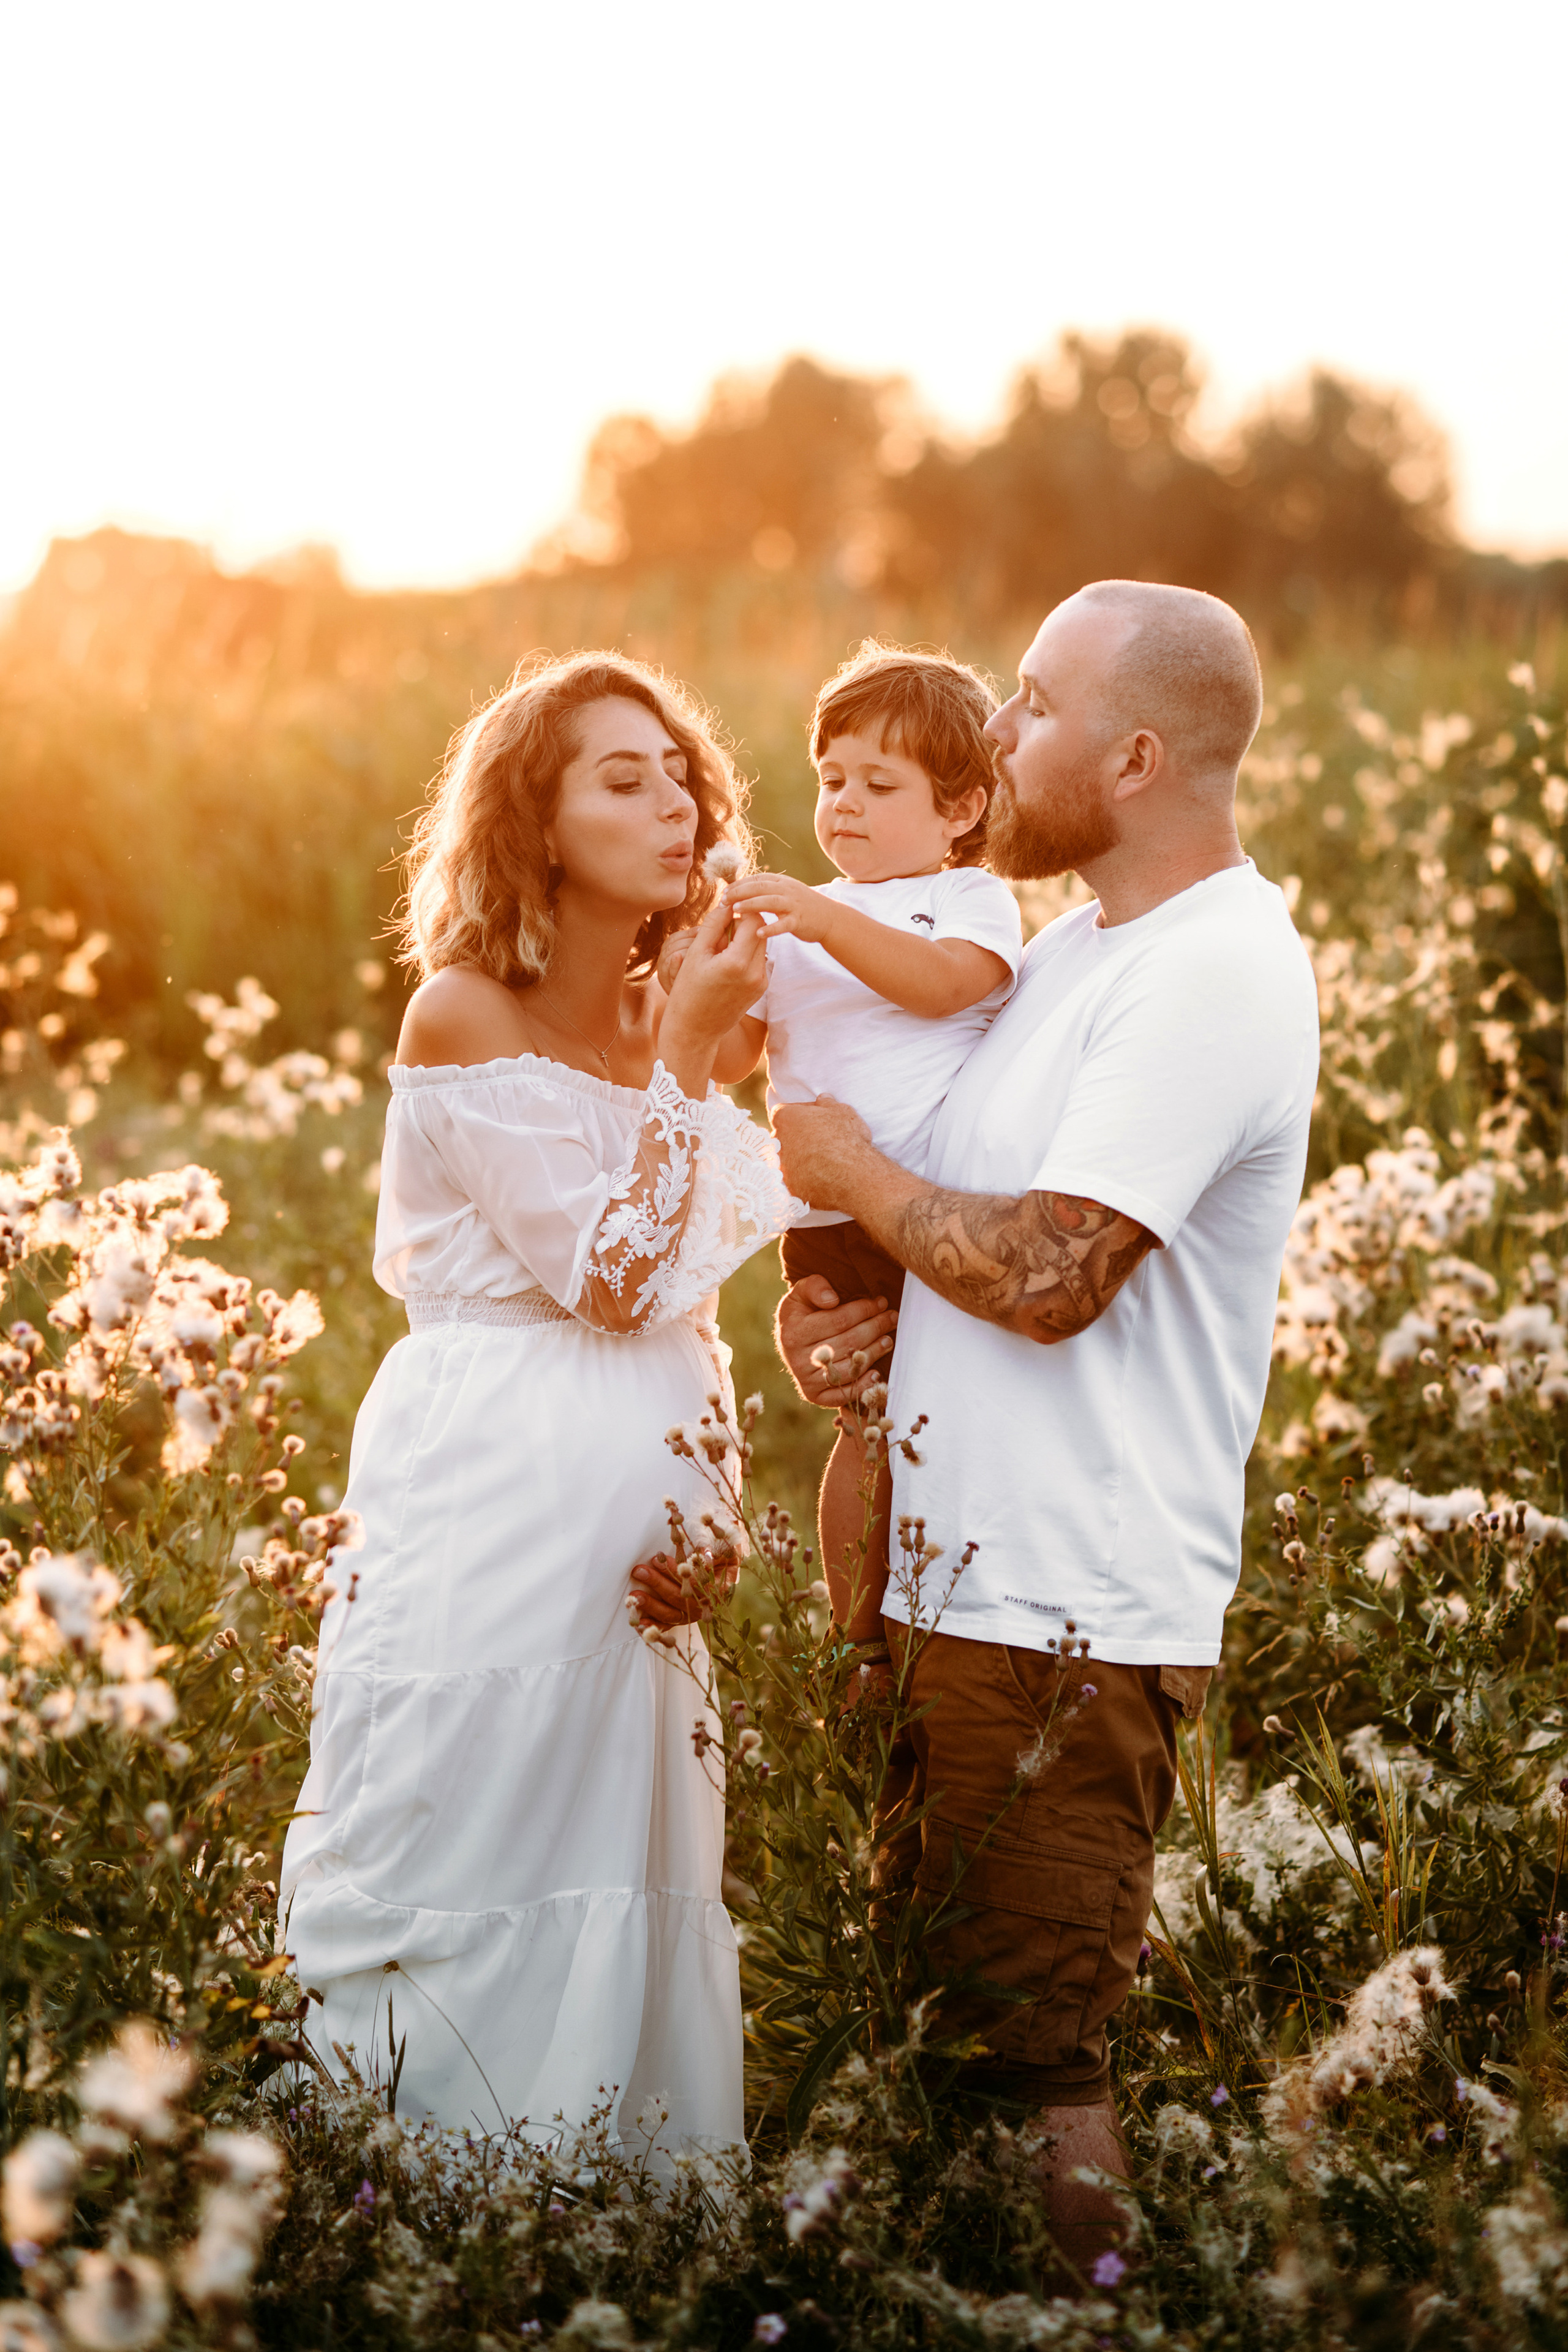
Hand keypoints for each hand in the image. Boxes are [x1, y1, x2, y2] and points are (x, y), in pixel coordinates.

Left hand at [627, 1548, 737, 1631]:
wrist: (722, 1563)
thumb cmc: (720, 1552)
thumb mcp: (722, 1548)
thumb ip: (712, 1549)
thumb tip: (704, 1553)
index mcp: (718, 1587)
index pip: (694, 1581)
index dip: (674, 1571)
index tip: (657, 1558)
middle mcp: (706, 1605)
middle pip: (679, 1596)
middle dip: (657, 1583)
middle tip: (639, 1571)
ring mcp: (693, 1614)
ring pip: (671, 1613)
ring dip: (651, 1605)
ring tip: (634, 1596)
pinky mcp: (682, 1619)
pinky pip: (667, 1625)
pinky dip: (653, 1625)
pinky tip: (640, 1623)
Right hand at [659, 896, 767, 1086]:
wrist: (695, 1030)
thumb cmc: (688, 992)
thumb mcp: (696, 954)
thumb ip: (713, 925)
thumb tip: (728, 903)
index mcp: (738, 962)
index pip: (754, 919)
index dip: (741, 908)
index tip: (726, 907)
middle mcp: (756, 972)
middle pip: (761, 930)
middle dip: (744, 922)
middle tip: (721, 927)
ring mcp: (761, 982)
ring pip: (761, 944)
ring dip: (745, 938)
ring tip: (721, 946)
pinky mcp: (761, 988)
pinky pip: (759, 960)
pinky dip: (746, 953)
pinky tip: (726, 962)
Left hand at [725, 871, 829, 942]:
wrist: (829, 918)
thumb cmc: (802, 907)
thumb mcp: (785, 892)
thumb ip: (766, 890)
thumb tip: (742, 890)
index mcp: (781, 882)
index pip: (755, 879)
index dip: (738, 885)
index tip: (724, 892)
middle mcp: (787, 890)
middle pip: (759, 887)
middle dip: (739, 893)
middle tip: (723, 901)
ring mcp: (794, 904)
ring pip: (769, 901)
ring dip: (751, 905)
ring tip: (735, 910)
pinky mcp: (799, 920)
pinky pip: (783, 924)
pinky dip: (771, 928)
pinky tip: (758, 933)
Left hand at [772, 1096, 875, 1211]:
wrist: (852, 1174)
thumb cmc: (846, 1137)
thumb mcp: (841, 1111)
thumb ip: (827, 1103)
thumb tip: (823, 1098)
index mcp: (785, 1119)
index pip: (783, 1112)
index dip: (798, 1114)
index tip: (814, 1120)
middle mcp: (777, 1143)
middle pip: (783, 1138)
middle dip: (797, 1138)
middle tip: (819, 1142)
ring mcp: (782, 1168)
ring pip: (788, 1162)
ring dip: (801, 1160)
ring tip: (824, 1163)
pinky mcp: (791, 1189)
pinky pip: (796, 1182)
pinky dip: (806, 1181)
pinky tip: (824, 1179)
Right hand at [776, 1274, 895, 1407]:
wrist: (787, 1341)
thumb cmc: (800, 1313)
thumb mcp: (800, 1293)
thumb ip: (814, 1287)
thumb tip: (833, 1299)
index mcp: (793, 1332)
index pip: (839, 1320)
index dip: (864, 1310)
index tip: (881, 1302)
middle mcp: (797, 1359)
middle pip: (849, 1343)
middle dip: (875, 1328)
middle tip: (892, 1318)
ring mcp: (806, 1380)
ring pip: (850, 1367)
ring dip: (874, 1353)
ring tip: (889, 1340)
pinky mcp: (814, 1395)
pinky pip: (841, 1395)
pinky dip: (861, 1386)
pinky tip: (876, 1374)